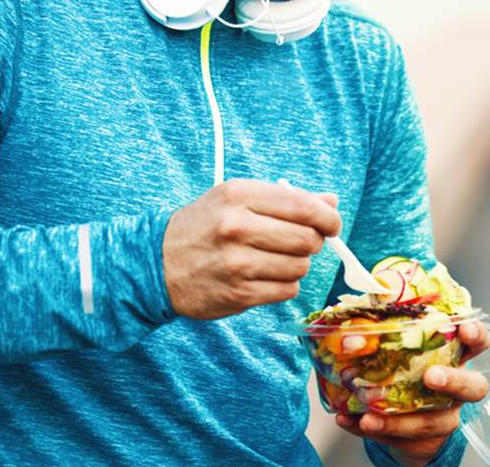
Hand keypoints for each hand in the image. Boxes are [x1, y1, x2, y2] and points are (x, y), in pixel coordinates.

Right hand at [163, 179, 341, 318]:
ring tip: (276, 258)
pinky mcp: (238, 294)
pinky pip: (286, 290)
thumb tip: (332, 202)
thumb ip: (287, 199)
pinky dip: (284, 284)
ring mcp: (237, 263)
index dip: (327, 217)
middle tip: (301, 242)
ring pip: (300, 267)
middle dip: (313, 242)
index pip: (303, 206)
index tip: (332, 223)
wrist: (157, 262)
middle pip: (307, 239)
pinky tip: (266, 275)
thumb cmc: (206, 225)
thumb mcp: (238, 198)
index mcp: (239, 195)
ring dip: (297, 264)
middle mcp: (237, 227)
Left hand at [335, 321, 489, 465]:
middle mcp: (457, 391)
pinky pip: (400, 439)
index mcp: (454, 359)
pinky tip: (349, 421)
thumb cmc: (406, 375)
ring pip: (429, 422)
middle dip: (453, 381)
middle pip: (472, 387)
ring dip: (396, 420)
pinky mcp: (425, 442)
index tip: (463, 329)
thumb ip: (383, 338)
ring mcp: (444, 418)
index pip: (477, 344)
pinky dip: (371, 430)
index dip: (475, 336)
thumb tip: (351, 330)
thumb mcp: (400, 352)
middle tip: (431, 377)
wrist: (405, 422)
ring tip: (368, 418)